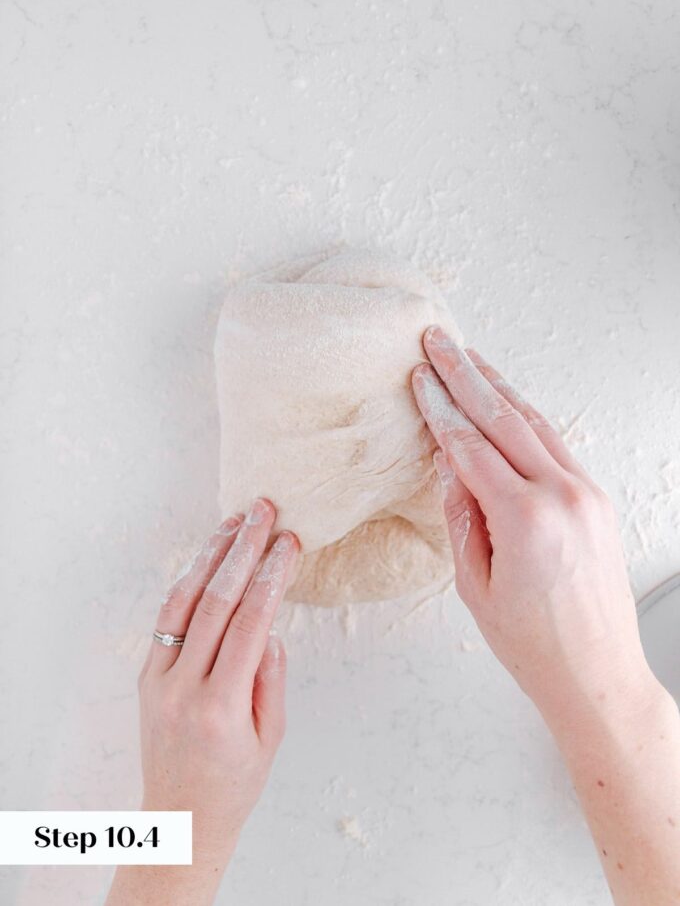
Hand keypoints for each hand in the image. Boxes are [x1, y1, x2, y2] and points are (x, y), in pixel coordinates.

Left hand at [107, 499, 298, 905]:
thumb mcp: (271, 736)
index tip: (289, 544)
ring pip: (182, 602)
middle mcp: (183, 687)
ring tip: (235, 521)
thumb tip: (270, 627)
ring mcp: (158, 679)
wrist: (181, 820)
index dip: (271, 578)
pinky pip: (167, 619)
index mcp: (221, 706)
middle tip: (263, 511)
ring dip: (210, 555)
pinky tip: (207, 556)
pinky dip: (188, 582)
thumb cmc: (235, 782)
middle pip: (214, 602)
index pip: (249, 625)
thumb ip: (271, 678)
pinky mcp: (146, 676)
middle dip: (242, 550)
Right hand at [412, 326, 654, 724]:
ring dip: (499, 387)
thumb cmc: (533, 644)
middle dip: (466, 376)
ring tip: (470, 359)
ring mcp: (586, 493)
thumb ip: (461, 516)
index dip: (440, 409)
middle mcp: (563, 496)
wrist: (597, 673)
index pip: (470, 446)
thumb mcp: (475, 585)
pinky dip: (526, 418)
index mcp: (526, 519)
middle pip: (505, 419)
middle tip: (439, 342)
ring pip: (535, 423)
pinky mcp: (596, 499)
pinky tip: (508, 403)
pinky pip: (555, 445)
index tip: (419, 377)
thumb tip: (450, 464)